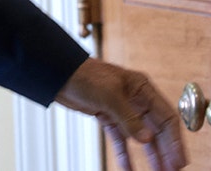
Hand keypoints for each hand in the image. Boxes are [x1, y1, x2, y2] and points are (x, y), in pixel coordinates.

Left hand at [54, 57, 186, 170]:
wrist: (56, 73)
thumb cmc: (83, 75)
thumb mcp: (109, 96)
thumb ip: (129, 118)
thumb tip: (146, 139)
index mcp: (142, 89)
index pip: (166, 118)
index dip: (174, 140)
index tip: (178, 159)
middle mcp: (135, 99)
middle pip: (156, 129)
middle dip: (165, 151)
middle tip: (171, 170)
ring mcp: (122, 108)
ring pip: (140, 136)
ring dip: (149, 154)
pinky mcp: (107, 116)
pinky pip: (120, 138)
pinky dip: (124, 152)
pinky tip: (128, 167)